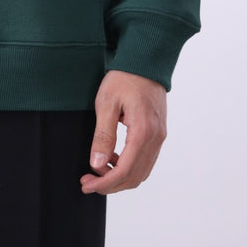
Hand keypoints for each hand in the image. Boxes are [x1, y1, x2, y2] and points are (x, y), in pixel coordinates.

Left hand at [80, 70, 166, 194]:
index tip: (87, 185)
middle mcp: (156, 138)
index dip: (105, 183)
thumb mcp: (106, 103)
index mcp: (143, 131)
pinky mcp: (158, 133)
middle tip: (88, 182)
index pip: (125, 170)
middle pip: (135, 176)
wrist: (145, 62)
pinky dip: (129, 166)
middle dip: (110, 185)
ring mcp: (159, 136)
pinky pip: (145, 159)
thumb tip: (97, 164)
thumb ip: (103, 136)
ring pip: (142, 171)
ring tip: (97, 172)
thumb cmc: (124, 78)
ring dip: (120, 177)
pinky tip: (112, 158)